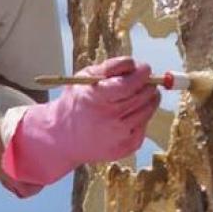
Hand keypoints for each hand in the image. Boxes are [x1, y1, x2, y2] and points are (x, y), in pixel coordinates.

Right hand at [0, 57, 160, 185]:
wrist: (64, 138)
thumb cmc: (76, 103)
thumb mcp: (85, 78)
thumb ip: (110, 66)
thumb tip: (135, 64)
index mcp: (96, 99)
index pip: (130, 84)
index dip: (142, 74)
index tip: (144, 68)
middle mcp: (109, 119)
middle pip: (144, 96)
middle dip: (147, 85)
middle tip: (142, 81)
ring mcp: (120, 136)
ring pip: (148, 110)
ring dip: (146, 100)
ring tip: (133, 97)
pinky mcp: (127, 147)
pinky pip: (144, 125)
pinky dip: (140, 117)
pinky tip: (125, 115)